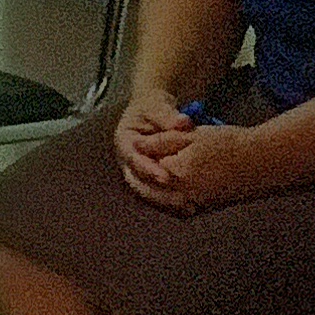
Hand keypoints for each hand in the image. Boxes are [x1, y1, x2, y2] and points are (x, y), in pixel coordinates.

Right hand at [112, 90, 194, 204]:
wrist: (152, 111)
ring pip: (146, 192)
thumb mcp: (158, 107)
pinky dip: (170, 201)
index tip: (165, 178)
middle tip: (179, 200)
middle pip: (136, 182)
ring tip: (187, 206)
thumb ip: (169, 116)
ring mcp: (136, 171)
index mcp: (124, 141)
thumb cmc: (153, 107)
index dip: (148, 169)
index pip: (133, 158)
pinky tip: (189, 206)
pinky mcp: (148, 178)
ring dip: (164, 201)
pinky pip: (156, 194)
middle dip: (156, 193)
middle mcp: (127, 160)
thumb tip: (183, 123)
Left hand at [139, 122, 289, 214]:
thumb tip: (137, 146)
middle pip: (145, 190)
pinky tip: (162, 189)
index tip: (132, 146)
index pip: (143, 167)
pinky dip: (162, 200)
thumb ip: (160, 142)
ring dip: (146, 191)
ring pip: (158, 202)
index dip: (136, 156)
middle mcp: (182, 195)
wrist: (261, 163)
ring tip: (141, 176)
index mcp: (176, 174)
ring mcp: (193, 206)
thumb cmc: (228, 143)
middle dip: (135, 177)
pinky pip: (173, 208)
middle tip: (129, 165)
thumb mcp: (190, 135)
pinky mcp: (202, 210)